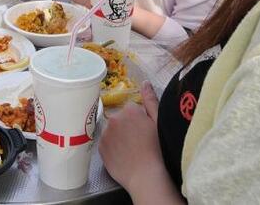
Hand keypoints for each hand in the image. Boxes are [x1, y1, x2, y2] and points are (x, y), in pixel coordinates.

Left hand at [100, 82, 181, 202]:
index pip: (131, 110)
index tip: (144, 131)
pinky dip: (112, 147)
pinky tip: (123, 155)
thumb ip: (150, 100)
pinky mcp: (100, 148)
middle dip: (126, 127)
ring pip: (112, 131)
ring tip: (130, 150)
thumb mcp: (159, 121)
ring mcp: (105, 134)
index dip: (139, 120)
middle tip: (138, 141)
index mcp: (129, 110)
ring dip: (118, 136)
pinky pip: (105, 143)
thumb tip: (145, 83)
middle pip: (119, 119)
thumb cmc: (158, 149)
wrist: (147, 176)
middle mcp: (114, 119)